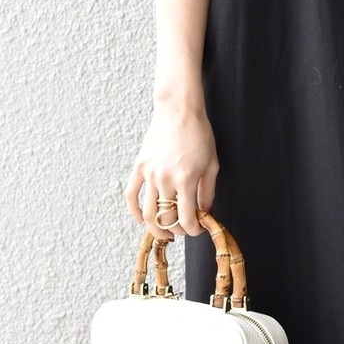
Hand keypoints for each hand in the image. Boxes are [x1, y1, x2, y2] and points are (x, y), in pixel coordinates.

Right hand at [124, 99, 219, 241]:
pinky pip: (132, 194)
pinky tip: (141, 220)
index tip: (198, 229)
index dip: (193, 230)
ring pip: (149, 212)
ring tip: (164, 232)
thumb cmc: (199, 134)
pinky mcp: (139, 167)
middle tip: (183, 231)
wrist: (179, 110)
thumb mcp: (211, 164)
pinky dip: (135, 211)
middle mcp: (166, 180)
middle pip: (167, 219)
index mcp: (186, 180)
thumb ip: (208, 192)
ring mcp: (150, 174)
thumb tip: (206, 213)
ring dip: (156, 228)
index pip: (187, 219)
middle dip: (176, 231)